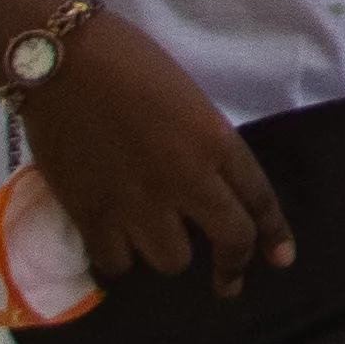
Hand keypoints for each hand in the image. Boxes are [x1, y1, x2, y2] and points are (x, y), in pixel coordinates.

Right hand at [19, 8, 286, 293]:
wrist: (63, 62)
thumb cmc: (131, 65)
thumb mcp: (191, 103)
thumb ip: (206, 148)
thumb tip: (210, 187)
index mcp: (218, 143)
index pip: (260, 200)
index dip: (274, 236)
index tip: (280, 259)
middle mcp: (187, 178)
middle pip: (230, 241)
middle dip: (232, 268)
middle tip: (226, 281)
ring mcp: (139, 201)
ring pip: (172, 261)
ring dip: (168, 255)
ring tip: (156, 241)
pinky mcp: (91, 215)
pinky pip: (117, 264)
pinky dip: (119, 260)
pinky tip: (116, 245)